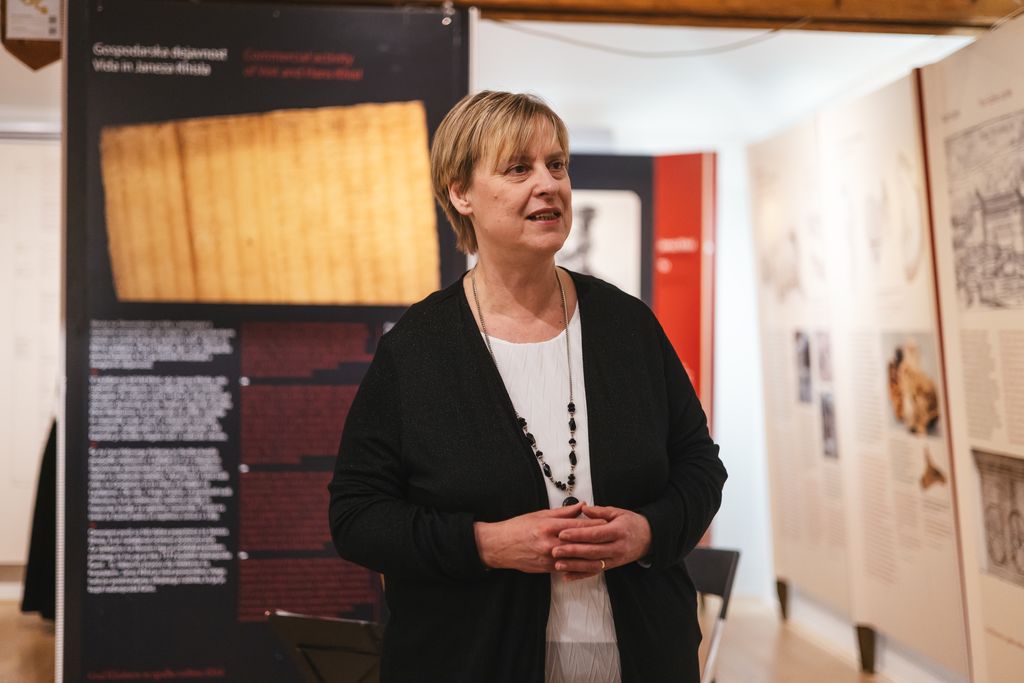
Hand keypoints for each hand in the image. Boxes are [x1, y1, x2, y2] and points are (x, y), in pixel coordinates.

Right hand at [473, 502, 606, 573]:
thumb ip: (562, 512)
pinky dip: (578, 565)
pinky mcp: (545, 569)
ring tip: (605, 551)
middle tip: (611, 536)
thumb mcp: (539, 514)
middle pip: (578, 542)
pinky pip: (566, 567)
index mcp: (547, 526)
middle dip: (596, 539)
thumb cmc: (518, 527)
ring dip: (590, 555)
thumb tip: (581, 506)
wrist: (499, 546)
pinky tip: (589, 563)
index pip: (576, 524)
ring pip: (574, 557)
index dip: (592, 523)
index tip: (606, 521)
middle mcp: (548, 543)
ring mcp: (547, 558)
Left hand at [552, 505, 651, 580]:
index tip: (562, 534)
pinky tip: (567, 576)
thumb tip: (583, 508)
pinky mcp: (612, 566)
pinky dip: (580, 575)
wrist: (649, 538)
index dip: (578, 534)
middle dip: (572, 551)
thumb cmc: (632, 523)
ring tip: (558, 564)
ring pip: (592, 564)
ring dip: (574, 566)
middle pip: (592, 551)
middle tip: (555, 550)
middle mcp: (617, 547)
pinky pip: (595, 572)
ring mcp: (615, 559)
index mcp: (618, 531)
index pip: (595, 534)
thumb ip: (600, 512)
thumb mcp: (618, 512)